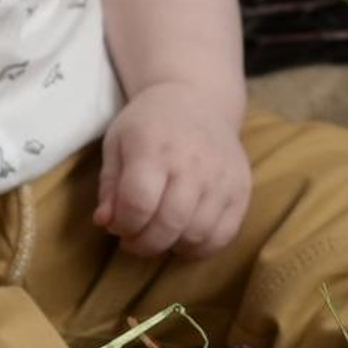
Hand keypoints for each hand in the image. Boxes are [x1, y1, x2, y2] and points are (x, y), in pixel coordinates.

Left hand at [96, 85, 249, 259]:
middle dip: (144, 243)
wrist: (198, 100)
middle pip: (169, 224)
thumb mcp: (117, 143)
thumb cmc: (150, 124)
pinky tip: (184, 237)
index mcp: (154, 148)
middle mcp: (192, 163)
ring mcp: (221, 178)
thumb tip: (105, 223)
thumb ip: (110, 186)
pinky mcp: (241, 190)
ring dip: (171, 246)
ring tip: (159, 235)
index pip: (138, 203)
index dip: (123, 225)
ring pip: (196, 235)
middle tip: (133, 240)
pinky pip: (223, 236)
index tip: (117, 225)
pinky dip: (200, 247)